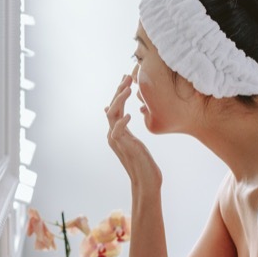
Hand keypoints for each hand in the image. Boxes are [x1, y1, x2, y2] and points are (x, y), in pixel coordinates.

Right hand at [105, 73, 161, 187]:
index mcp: (116, 131)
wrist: (145, 180)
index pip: (115, 107)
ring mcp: (116, 140)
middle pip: (112, 107)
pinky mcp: (123, 147)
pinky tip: (130, 115)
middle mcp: (113, 134)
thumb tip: (121, 115)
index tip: (127, 77)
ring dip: (120, 100)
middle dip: (119, 90)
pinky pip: (117, 131)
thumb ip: (125, 128)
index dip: (120, 91)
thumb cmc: (144, 161)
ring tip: (128, 88)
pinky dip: (122, 122)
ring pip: (112, 115)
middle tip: (127, 76)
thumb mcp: (134, 141)